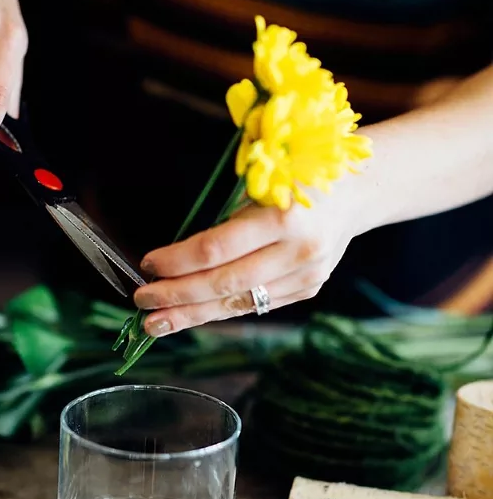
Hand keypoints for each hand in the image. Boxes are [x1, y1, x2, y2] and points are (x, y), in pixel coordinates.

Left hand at [134, 185, 363, 336]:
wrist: (356, 192)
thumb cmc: (297, 176)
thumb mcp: (262, 181)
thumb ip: (227, 219)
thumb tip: (177, 257)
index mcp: (283, 216)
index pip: (217, 248)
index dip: (178, 261)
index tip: (148, 265)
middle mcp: (298, 252)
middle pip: (225, 283)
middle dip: (178, 296)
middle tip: (142, 303)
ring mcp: (306, 277)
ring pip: (239, 302)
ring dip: (193, 313)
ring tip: (158, 322)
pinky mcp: (308, 290)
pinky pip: (255, 305)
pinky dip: (221, 308)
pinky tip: (193, 313)